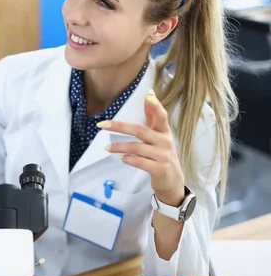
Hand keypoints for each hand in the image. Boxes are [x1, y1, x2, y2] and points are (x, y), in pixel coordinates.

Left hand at [99, 90, 184, 205]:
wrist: (173, 181)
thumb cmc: (161, 155)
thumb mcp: (159, 135)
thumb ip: (153, 117)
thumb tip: (149, 94)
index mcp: (164, 131)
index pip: (161, 116)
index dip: (155, 106)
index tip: (148, 96)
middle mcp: (165, 141)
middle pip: (140, 130)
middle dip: (120, 126)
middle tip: (102, 125)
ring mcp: (163, 156)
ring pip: (137, 147)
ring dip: (120, 147)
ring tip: (107, 148)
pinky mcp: (159, 169)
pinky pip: (140, 162)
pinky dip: (129, 159)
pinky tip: (123, 158)